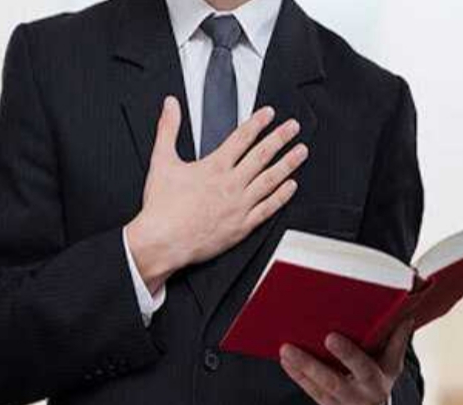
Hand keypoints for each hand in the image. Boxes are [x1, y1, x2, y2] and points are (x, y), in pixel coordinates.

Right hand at [127, 96, 307, 292]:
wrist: (163, 241)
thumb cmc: (162, 207)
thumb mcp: (161, 160)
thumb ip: (168, 129)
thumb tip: (170, 105)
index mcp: (214, 167)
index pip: (241, 138)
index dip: (257, 123)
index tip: (269, 114)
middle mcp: (231, 184)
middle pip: (262, 155)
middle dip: (280, 138)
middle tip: (293, 127)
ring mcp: (239, 205)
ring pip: (270, 180)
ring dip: (288, 164)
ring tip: (301, 152)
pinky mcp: (242, 226)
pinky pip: (268, 208)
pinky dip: (281, 196)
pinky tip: (291, 186)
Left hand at [279, 318, 415, 404]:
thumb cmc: (377, 377)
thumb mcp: (391, 363)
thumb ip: (396, 341)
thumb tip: (405, 316)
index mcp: (381, 378)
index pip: (367, 365)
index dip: (350, 353)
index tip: (331, 337)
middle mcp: (365, 394)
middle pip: (342, 379)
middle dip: (327, 361)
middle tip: (322, 339)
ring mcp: (346, 403)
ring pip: (323, 385)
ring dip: (304, 366)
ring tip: (287, 348)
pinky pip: (312, 391)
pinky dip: (298, 375)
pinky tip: (286, 360)